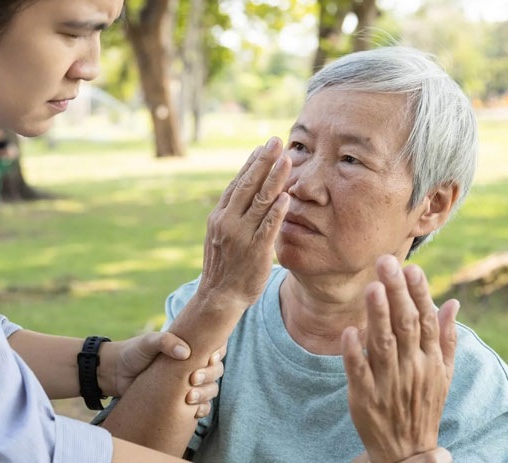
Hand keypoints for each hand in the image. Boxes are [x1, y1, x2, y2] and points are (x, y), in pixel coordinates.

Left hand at [101, 333, 225, 417]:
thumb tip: (185, 352)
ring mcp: (187, 383)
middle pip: (215, 371)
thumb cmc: (132, 352)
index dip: (219, 353)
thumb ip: (165, 342)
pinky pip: (200, 406)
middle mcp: (192, 364)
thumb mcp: (147, 342)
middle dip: (209, 375)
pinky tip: (195, 411)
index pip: (214, 347)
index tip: (211, 357)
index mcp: (188, 346)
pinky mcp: (179, 400)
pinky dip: (202, 409)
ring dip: (206, 393)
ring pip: (210, 389)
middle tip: (193, 378)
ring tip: (190, 397)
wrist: (113, 374)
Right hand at [196, 137, 290, 307]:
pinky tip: (287, 196)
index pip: (237, 182)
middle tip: (276, 141)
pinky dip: (277, 211)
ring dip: (274, 179)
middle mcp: (227, 221)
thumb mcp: (222, 234)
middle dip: (264, 161)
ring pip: (259, 201)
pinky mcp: (255, 251)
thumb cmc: (226, 264)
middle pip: (248, 185)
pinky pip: (267, 227)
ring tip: (288, 160)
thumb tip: (248, 191)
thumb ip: (234, 214)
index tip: (264, 145)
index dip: (252, 162)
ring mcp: (240, 236)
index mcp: (219, 215)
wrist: (219, 296)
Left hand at [342, 255, 458, 462]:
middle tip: (386, 262)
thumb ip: (446, 338)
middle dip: (396, 292)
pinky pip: (358, 372)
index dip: (419, 293)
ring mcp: (388, 383)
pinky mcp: (365, 397)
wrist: (407, 451)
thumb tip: (453, 303)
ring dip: (378, 315)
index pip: (427, 320)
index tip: (411, 267)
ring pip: (383, 344)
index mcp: (431, 361)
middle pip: (406, 325)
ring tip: (372, 287)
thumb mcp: (443, 375)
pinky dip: (354, 352)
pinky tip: (348, 331)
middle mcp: (412, 369)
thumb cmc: (423, 405)